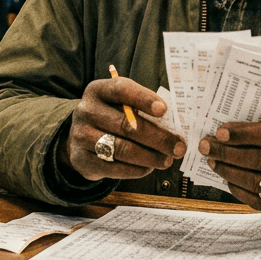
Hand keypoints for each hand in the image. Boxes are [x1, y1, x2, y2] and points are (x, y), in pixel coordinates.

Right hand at [61, 76, 184, 181]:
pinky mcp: (82, 160)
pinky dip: (136, 170)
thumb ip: (141, 109)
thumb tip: (174, 125)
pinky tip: (149, 168)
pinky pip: (114, 168)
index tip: (164, 110)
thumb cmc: (111, 117)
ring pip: (122, 149)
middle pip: (126, 125)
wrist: (81, 138)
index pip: (121, 90)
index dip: (143, 99)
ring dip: (150, 157)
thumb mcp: (120, 104)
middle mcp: (86, 111)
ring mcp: (81, 136)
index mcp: (98, 91)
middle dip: (158, 138)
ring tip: (167, 160)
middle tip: (179, 147)